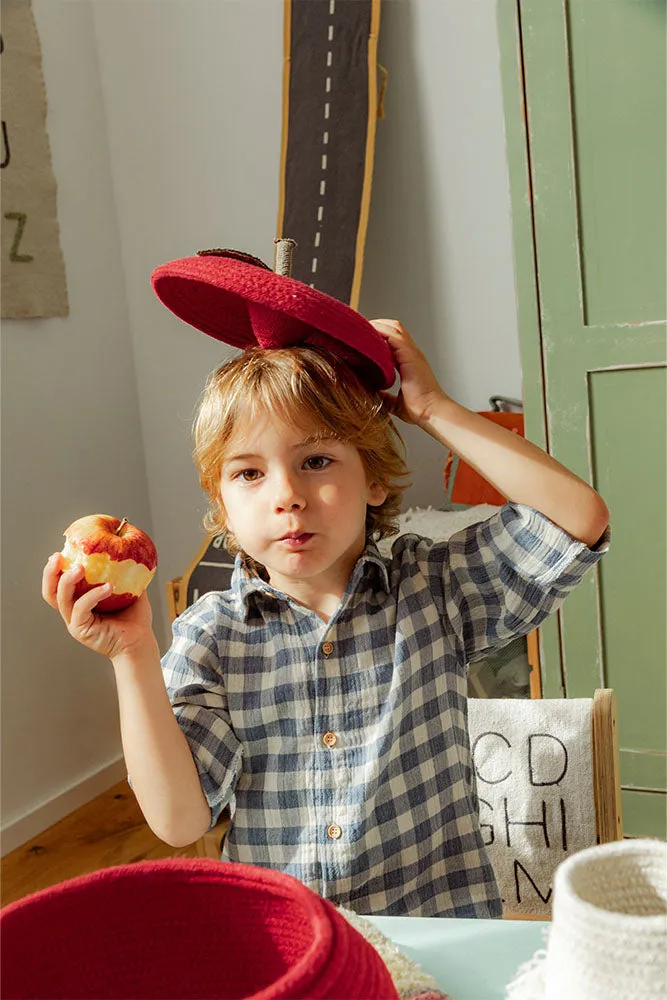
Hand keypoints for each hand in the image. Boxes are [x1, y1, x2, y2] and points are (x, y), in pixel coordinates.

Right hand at [41, 553, 155, 660]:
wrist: (141, 641)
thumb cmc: (135, 618)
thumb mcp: (130, 589)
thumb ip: (125, 571)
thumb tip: (130, 549)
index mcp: (80, 601)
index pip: (59, 583)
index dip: (56, 568)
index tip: (62, 550)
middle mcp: (73, 611)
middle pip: (50, 592)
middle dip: (50, 572)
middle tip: (58, 556)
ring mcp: (75, 622)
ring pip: (61, 599)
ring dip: (67, 581)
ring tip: (80, 568)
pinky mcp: (81, 630)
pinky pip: (81, 608)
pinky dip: (92, 595)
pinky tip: (108, 587)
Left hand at [370, 319, 446, 425]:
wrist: (431, 412)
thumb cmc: (419, 409)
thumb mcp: (396, 403)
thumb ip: (385, 397)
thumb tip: (373, 397)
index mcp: (410, 361)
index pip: (395, 338)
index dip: (380, 334)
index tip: (363, 338)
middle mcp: (412, 354)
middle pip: (395, 327)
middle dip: (377, 325)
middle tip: (359, 329)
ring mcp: (412, 353)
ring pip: (394, 328)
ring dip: (377, 326)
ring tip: (361, 329)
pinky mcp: (409, 356)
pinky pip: (393, 337)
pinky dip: (380, 333)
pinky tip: (367, 337)